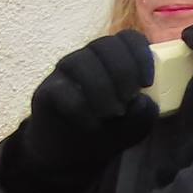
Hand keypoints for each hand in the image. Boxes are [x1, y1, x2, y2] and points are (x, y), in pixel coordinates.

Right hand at [12, 28, 156, 189]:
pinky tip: (93, 125)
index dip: (141, 55)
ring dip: (102, 89)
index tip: (147, 83)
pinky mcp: (45, 92)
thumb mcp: (137, 125)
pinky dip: (81, 108)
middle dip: (122, 72)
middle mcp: (88, 58)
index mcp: (115, 59)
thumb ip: (146, 112)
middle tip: (128, 99)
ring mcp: (64, 73)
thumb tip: (141, 100)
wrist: (71, 154)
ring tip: (112, 114)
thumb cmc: (108, 129)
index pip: (129, 38)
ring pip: (80, 62)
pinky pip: (60, 89)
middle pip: (105, 45)